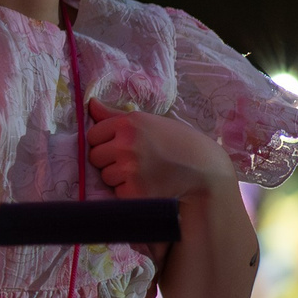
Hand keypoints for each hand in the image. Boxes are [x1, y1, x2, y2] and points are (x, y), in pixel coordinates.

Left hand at [84, 99, 231, 199]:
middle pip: (95, 156)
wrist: (207, 172)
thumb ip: (116, 116)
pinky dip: (128, 193)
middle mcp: (126, 144)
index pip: (93, 135)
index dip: (104, 142)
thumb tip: (90, 105)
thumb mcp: (151, 122)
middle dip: (109, 161)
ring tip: (143, 174)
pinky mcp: (134, 192)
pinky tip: (148, 186)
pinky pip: (118, 193)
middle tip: (133, 162)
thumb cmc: (180, 144)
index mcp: (129, 123)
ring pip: (105, 176)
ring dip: (118, 178)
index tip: (120, 145)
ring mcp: (129, 169)